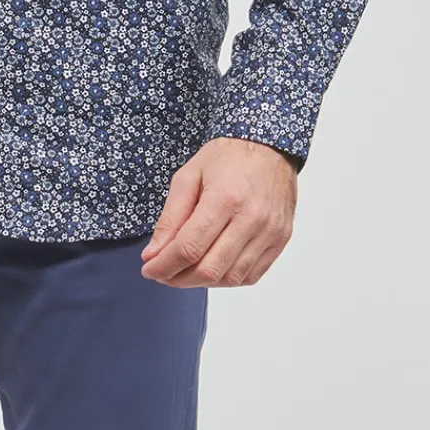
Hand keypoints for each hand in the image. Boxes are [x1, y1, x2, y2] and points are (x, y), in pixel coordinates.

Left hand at [140, 137, 296, 287]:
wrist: (270, 147)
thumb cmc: (228, 157)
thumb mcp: (189, 176)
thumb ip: (170, 217)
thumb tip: (154, 253)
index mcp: (224, 198)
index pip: (189, 247)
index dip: (164, 265)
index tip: (149, 269)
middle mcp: (251, 218)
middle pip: (209, 269)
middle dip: (179, 279)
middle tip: (163, 272)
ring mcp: (270, 232)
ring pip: (230, 278)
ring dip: (201, 282)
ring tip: (185, 270)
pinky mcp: (280, 240)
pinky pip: (251, 276)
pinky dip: (226, 279)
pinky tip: (212, 267)